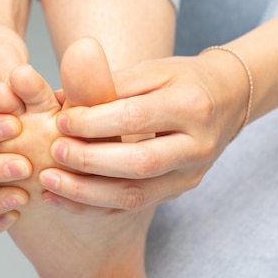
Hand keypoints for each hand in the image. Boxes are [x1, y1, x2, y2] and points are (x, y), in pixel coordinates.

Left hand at [39, 52, 249, 210]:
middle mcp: (196, 147)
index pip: (137, 118)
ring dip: (86, 194)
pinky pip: (132, 208)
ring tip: (48, 183)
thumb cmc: (184, 80)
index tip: (60, 120)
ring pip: (135, 196)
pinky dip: (93, 206)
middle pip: (139, 164)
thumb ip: (110, 82)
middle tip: (53, 152)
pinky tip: (62, 199)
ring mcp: (189, 176)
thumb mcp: (153, 70)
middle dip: (89, 161)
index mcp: (192, 106)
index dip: (95, 122)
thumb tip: (60, 96)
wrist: (229, 101)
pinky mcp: (177, 192)